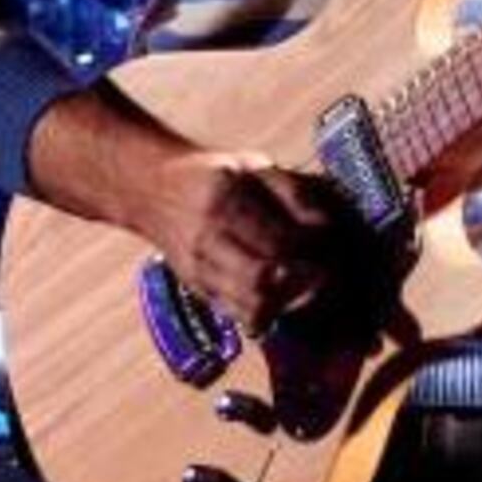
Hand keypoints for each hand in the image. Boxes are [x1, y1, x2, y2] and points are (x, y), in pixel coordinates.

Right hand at [29, 81, 363, 333]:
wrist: (150, 190)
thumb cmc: (214, 175)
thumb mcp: (255, 166)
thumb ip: (294, 193)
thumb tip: (327, 229)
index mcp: (225, 200)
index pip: (281, 240)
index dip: (315, 250)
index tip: (332, 247)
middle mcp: (208, 239)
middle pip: (265, 281)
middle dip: (305, 283)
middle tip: (324, 273)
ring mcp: (200, 269)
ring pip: (253, 307)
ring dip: (290, 303)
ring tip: (305, 286)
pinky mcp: (200, 289)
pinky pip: (241, 316)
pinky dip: (270, 313)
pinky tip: (282, 297)